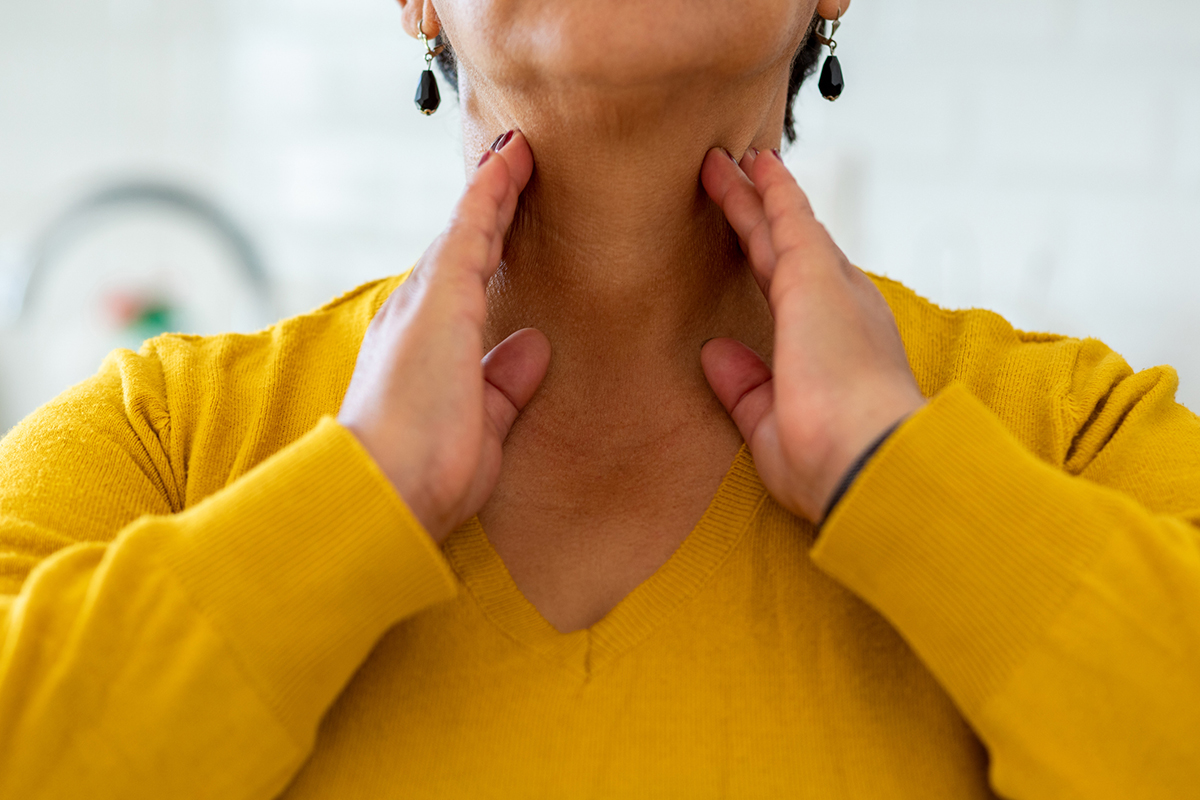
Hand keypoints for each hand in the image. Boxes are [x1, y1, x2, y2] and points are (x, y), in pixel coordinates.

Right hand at [338, 131, 549, 543]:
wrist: (387, 491)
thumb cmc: (427, 475)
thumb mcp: (482, 423)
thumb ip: (504, 384)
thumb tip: (532, 347)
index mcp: (423, 349)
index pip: (460, 286)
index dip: (483, 246)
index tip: (506, 216)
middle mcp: (414, 316)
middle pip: (459, 248)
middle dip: (488, 207)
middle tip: (514, 163)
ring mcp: (424, 303)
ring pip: (465, 232)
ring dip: (493, 189)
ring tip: (518, 151)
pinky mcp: (441, 299)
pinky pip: (471, 230)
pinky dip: (491, 192)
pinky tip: (511, 160)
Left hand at [699, 148, 925, 522]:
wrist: (866, 460)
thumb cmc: (831, 462)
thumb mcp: (770, 425)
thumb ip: (745, 387)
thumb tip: (715, 353)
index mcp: (836, 350)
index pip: (792, 298)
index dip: (770, 264)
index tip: (752, 241)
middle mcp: (842, 311)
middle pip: (788, 251)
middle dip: (759, 216)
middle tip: (735, 180)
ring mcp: (831, 289)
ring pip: (782, 228)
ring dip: (753, 194)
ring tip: (724, 161)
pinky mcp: (815, 276)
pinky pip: (787, 218)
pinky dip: (769, 188)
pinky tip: (750, 163)